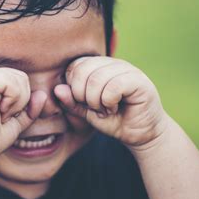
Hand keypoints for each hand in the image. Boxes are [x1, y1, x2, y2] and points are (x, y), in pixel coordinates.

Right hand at [0, 68, 46, 166]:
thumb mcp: (14, 124)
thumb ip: (28, 110)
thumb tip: (42, 94)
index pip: (17, 80)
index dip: (21, 100)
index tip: (5, 119)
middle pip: (20, 76)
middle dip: (21, 100)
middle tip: (3, 118)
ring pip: (18, 78)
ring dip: (17, 102)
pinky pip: (11, 83)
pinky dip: (12, 101)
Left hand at [54, 56, 168, 148]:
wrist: (140, 135)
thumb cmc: (114, 121)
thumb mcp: (87, 113)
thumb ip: (72, 102)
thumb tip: (57, 89)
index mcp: (99, 66)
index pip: (75, 66)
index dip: (73, 88)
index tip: (83, 103)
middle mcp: (113, 63)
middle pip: (83, 70)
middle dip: (82, 95)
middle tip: (94, 108)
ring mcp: (127, 69)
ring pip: (97, 78)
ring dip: (96, 101)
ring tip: (105, 109)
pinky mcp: (139, 80)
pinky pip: (113, 86)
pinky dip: (108, 102)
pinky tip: (115, 108)